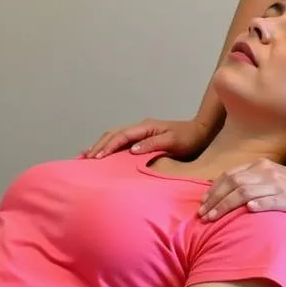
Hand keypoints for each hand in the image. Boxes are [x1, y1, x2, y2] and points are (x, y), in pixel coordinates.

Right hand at [84, 117, 211, 158]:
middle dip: (99, 145)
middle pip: (113, 134)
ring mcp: (141, 132)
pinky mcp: (143, 138)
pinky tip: (104, 155)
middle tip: (85, 159)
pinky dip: (110, 146)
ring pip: (115, 136)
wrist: (200, 132)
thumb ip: (153, 144)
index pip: (121, 136)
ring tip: (88, 156)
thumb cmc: (188, 139)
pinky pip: (122, 141)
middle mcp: (140, 127)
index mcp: (145, 127)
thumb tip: (132, 149)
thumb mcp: (173, 142)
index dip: (108, 146)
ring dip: (102, 145)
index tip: (96, 158)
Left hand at [198, 159, 285, 220]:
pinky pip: (270, 200)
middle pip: (233, 183)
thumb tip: (222, 191)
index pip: (230, 175)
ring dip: (227, 205)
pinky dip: (258, 204)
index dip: (214, 189)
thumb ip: (248, 179)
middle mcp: (265, 172)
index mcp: (258, 166)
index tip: (202, 202)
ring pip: (246, 192)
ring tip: (214, 218)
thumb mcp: (266, 176)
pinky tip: (247, 211)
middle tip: (203, 215)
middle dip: (215, 199)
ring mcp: (276, 185)